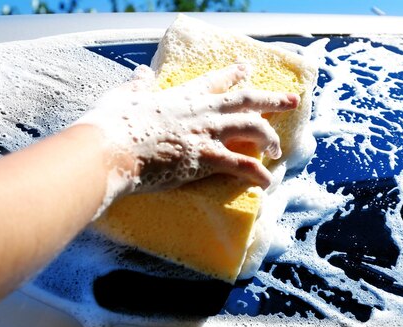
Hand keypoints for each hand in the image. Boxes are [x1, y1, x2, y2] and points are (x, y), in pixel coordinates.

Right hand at [74, 64, 298, 196]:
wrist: (110, 149)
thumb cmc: (111, 124)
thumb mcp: (123, 97)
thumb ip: (137, 86)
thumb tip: (142, 72)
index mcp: (180, 96)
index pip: (213, 81)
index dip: (233, 74)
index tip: (246, 69)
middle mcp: (200, 111)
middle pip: (245, 100)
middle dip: (272, 100)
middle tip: (292, 100)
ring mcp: (206, 134)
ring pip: (252, 128)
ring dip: (269, 137)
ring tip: (279, 148)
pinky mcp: (206, 158)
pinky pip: (241, 165)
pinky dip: (257, 173)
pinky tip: (268, 181)